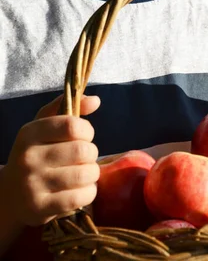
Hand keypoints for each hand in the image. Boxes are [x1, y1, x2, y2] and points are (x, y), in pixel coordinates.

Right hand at [1, 94, 100, 226]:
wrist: (9, 194)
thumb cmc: (35, 153)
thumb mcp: (43, 126)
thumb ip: (67, 107)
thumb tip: (96, 100)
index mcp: (30, 133)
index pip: (72, 126)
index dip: (87, 130)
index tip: (84, 136)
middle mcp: (29, 158)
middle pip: (82, 150)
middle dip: (91, 153)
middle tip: (85, 157)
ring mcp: (33, 185)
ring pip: (84, 174)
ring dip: (92, 173)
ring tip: (84, 172)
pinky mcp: (40, 208)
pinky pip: (80, 198)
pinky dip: (89, 192)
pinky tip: (82, 189)